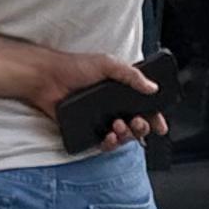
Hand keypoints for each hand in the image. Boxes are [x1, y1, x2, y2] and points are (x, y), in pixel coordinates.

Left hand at [24, 46, 164, 149]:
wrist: (47, 79)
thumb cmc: (73, 67)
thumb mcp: (107, 64)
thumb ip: (131, 75)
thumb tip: (152, 88)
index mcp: (121, 91)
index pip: (144, 107)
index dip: (154, 117)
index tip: (161, 125)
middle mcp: (113, 107)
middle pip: (137, 124)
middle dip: (142, 127)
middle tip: (137, 122)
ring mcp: (100, 120)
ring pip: (123, 136)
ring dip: (126, 135)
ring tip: (119, 126)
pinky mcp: (87, 130)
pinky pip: (104, 143)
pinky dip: (110, 144)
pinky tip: (109, 137)